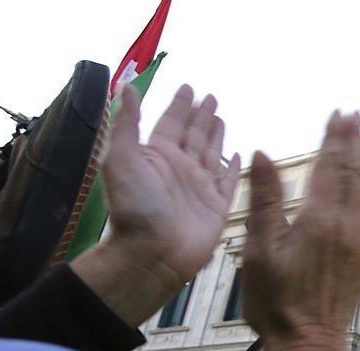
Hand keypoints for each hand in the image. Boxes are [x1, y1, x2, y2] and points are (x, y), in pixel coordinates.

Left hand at [70, 85, 240, 326]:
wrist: (152, 253)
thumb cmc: (134, 207)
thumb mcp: (121, 159)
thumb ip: (127, 124)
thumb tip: (127, 88)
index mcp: (157, 155)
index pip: (171, 123)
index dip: (180, 105)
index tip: (188, 88)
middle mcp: (179, 168)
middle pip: (194, 134)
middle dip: (202, 115)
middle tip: (212, 97)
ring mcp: (199, 187)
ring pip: (211, 153)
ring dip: (216, 135)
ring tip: (222, 117)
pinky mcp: (217, 206)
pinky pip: (228, 181)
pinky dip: (233, 167)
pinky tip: (238, 154)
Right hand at [242, 111, 359, 350]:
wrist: (308, 341)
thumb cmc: (276, 301)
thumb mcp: (259, 249)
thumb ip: (264, 199)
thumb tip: (262, 154)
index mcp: (318, 219)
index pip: (329, 166)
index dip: (334, 138)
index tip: (339, 114)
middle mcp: (344, 226)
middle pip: (353, 173)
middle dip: (355, 142)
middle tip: (359, 115)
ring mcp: (359, 242)